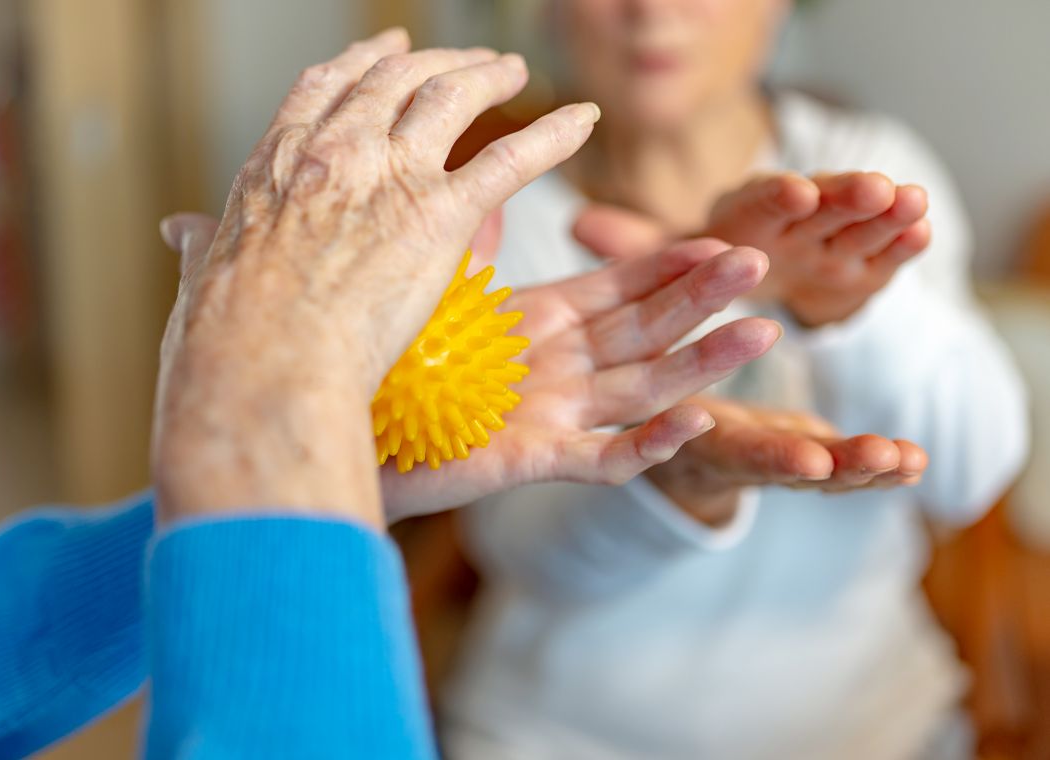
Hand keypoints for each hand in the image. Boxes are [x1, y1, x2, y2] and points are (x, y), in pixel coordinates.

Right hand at [152, 29, 601, 527]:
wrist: (259, 370)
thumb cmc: (225, 342)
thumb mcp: (203, 278)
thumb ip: (203, 247)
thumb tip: (182, 233)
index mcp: (276, 165)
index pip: (324, 91)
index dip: (359, 66)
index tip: (384, 55)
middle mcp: (333, 153)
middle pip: (392, 83)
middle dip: (431, 61)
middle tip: (461, 60)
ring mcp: (386, 177)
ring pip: (448, 98)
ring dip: (486, 75)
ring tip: (511, 70)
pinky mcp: (437, 217)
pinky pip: (509, 158)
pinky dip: (553, 136)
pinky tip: (584, 121)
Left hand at [380, 239, 781, 519]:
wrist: (352, 438)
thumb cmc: (392, 369)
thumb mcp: (438, 298)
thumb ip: (473, 253)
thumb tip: (493, 197)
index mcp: (537, 321)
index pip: (616, 287)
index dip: (665, 265)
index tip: (717, 236)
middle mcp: (557, 366)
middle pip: (644, 329)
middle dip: (701, 298)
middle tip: (758, 262)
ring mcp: (552, 415)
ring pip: (641, 386)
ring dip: (700, 362)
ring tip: (761, 332)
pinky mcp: (534, 460)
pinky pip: (603, 456)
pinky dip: (648, 443)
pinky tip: (692, 419)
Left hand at [575, 172, 931, 326]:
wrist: (755, 297)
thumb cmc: (708, 269)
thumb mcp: (669, 266)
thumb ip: (635, 249)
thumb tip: (579, 224)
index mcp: (743, 218)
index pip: (758, 205)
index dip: (777, 199)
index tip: (794, 192)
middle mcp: (791, 225)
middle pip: (818, 207)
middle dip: (844, 197)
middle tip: (873, 187)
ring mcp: (831, 245)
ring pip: (858, 226)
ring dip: (885, 214)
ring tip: (913, 201)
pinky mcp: (862, 270)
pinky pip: (883, 258)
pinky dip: (902, 247)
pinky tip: (924, 233)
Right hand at [643, 396, 929, 525]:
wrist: (686, 451)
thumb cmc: (671, 419)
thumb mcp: (660, 415)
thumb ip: (665, 416)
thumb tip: (629, 391)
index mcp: (714, 450)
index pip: (748, 455)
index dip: (781, 458)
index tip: (815, 461)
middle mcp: (754, 466)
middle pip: (803, 474)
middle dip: (846, 466)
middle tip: (884, 456)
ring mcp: (785, 469)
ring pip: (832, 477)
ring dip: (876, 469)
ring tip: (915, 460)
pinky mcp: (808, 461)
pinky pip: (846, 472)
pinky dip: (883, 468)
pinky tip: (916, 464)